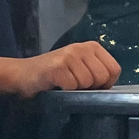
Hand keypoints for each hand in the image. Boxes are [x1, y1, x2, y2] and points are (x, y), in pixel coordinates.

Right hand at [0, 41, 120, 96]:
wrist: (23, 74)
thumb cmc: (55, 75)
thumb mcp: (80, 68)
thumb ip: (96, 72)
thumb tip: (111, 89)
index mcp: (92, 47)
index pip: (115, 70)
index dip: (106, 84)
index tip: (92, 86)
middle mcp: (82, 47)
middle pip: (103, 77)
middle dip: (91, 88)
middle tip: (74, 85)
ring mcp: (69, 55)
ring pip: (87, 82)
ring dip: (76, 90)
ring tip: (63, 84)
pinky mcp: (57, 66)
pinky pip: (72, 87)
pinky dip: (64, 91)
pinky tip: (55, 85)